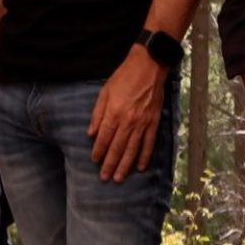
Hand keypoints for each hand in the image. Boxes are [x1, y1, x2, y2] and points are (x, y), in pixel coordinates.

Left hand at [88, 49, 165, 181]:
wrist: (149, 66)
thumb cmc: (124, 77)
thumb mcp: (104, 92)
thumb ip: (97, 114)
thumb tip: (91, 133)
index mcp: (114, 113)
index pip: (104, 138)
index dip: (98, 151)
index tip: (94, 160)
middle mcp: (128, 121)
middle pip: (117, 148)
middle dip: (110, 164)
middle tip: (104, 177)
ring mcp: (143, 123)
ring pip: (132, 150)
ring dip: (125, 166)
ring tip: (119, 178)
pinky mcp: (154, 122)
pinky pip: (148, 143)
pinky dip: (144, 156)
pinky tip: (139, 167)